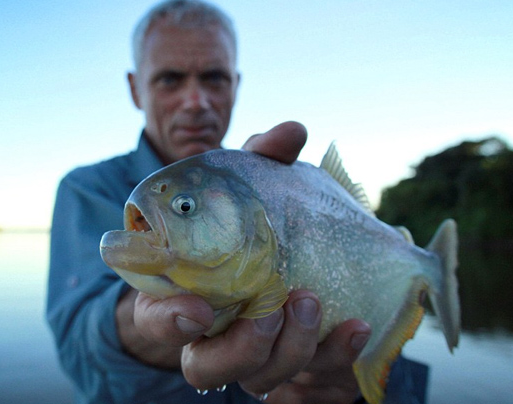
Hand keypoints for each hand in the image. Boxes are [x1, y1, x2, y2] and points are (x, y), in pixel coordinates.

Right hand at [116, 121, 369, 401]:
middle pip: (210, 368)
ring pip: (263, 383)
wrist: (283, 266)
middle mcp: (214, 338)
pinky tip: (357, 334)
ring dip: (299, 354)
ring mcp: (255, 361)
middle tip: (280, 306)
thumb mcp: (251, 189)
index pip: (156, 319)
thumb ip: (261, 160)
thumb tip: (293, 132)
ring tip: (334, 314)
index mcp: (185, 296)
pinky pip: (309, 393)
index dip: (168, 321)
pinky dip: (334, 370)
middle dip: (246, 346)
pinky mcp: (295, 376)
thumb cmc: (253, 227)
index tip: (198, 309)